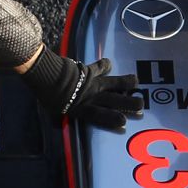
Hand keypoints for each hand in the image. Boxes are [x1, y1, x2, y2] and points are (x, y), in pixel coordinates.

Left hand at [22, 46, 142, 130]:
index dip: (111, 119)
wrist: (46, 74)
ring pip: (112, 83)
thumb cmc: (47, 95)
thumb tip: (57, 125)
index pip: (100, 116)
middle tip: (141, 105)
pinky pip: (99, 67)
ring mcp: (91, 83)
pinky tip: (110, 62)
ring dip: (125, 82)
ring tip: (137, 81)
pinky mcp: (88, 71)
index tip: (123, 122)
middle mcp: (90, 97)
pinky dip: (104, 65)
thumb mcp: (52, 112)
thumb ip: (58, 119)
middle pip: (113, 101)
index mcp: (82, 109)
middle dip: (128, 103)